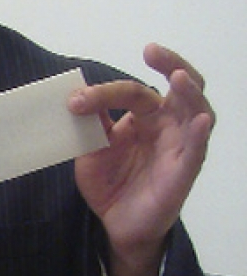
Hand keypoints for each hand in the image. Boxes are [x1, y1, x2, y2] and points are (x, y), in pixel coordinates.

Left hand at [69, 44, 214, 275]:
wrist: (114, 224)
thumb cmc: (110, 184)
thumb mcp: (92, 150)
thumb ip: (91, 125)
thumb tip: (78, 95)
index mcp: (146, 117)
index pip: (132, 92)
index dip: (104, 93)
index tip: (75, 100)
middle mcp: (169, 126)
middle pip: (181, 88)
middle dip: (171, 64)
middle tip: (152, 51)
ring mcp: (181, 146)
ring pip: (197, 111)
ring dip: (189, 92)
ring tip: (177, 77)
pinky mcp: (185, 171)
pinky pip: (198, 150)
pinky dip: (200, 134)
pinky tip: (198, 120)